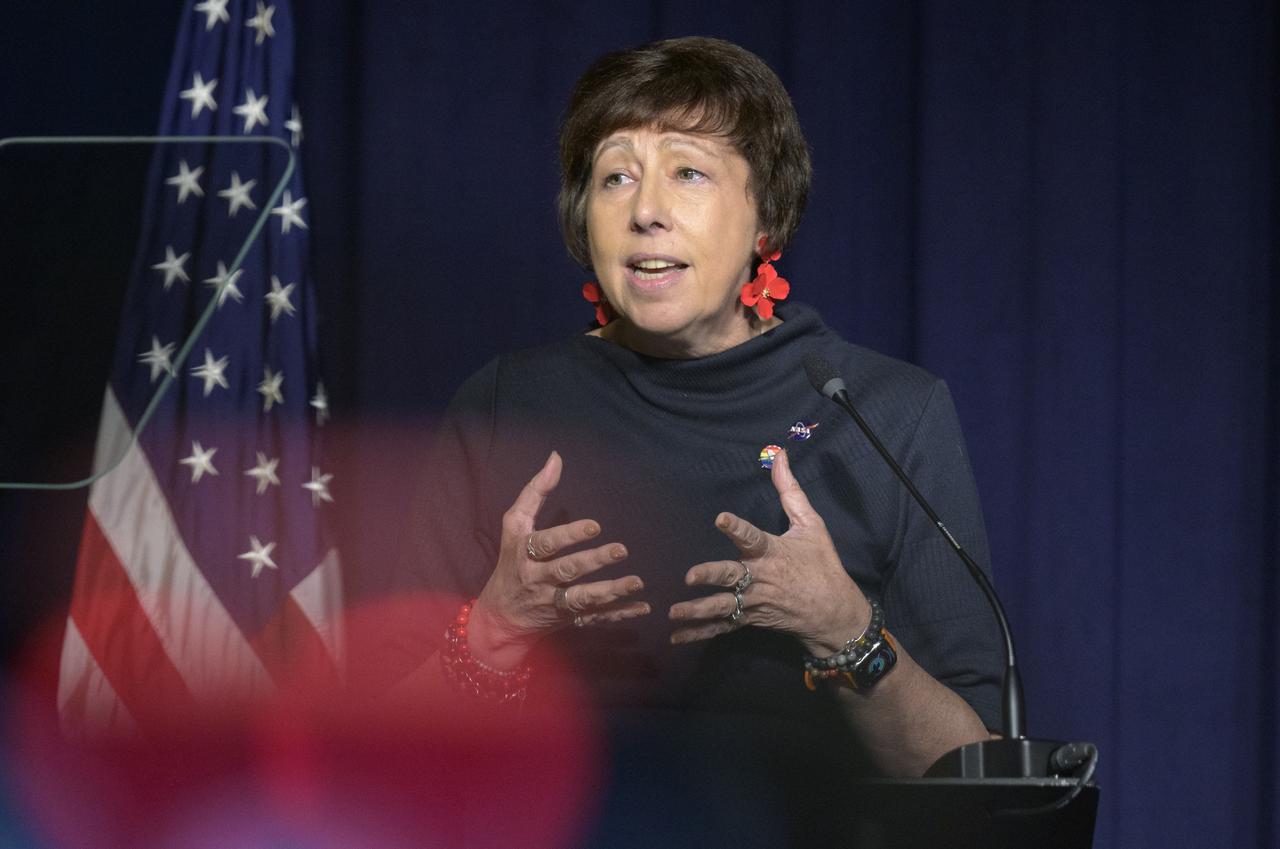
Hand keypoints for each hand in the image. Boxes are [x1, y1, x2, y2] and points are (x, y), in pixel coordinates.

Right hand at [469, 451, 649, 665]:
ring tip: (636, 582)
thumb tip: (556, 458)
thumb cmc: (511, 560)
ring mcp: (553, 603)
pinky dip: (619, 614)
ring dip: (611, 591)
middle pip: (567, 571)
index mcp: (525, 554)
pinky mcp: (568, 620)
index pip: (547, 544)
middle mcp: (538, 580)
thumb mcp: (515, 525)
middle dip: (594, 561)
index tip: (595, 526)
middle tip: (621, 549)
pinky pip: (595, 618)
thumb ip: (535, 492)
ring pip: (582, 599)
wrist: (500, 616)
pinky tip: (642, 607)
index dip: (569, 535)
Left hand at [668, 449, 869, 653]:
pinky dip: (700, 633)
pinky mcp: (751, 619)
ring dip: (698, 610)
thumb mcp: (811, 525)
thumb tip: (779, 454)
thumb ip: (790, 490)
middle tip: (690, 576)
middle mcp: (761, 578)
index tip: (720, 518)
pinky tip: (676, 636)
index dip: (736, 527)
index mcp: (773, 552)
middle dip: (712, 576)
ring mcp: (755, 602)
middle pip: (733, 576)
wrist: (834, 613)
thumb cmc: (822, 564)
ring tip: (673, 611)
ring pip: (724, 606)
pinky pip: (723, 627)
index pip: (752, 537)